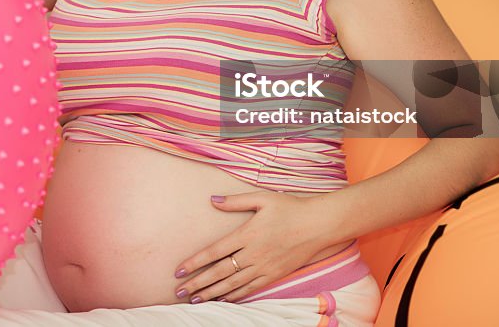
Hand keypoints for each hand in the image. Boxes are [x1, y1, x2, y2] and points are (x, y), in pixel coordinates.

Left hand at [172, 191, 340, 303]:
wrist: (319, 225)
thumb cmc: (290, 208)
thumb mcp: (262, 198)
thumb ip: (235, 201)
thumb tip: (212, 200)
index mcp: (247, 234)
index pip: (214, 252)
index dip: (195, 262)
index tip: (179, 271)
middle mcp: (253, 254)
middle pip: (219, 272)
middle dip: (197, 283)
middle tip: (179, 291)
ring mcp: (264, 267)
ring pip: (232, 284)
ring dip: (212, 293)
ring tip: (196, 299)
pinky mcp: (274, 275)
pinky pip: (250, 289)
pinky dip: (235, 295)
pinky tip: (223, 299)